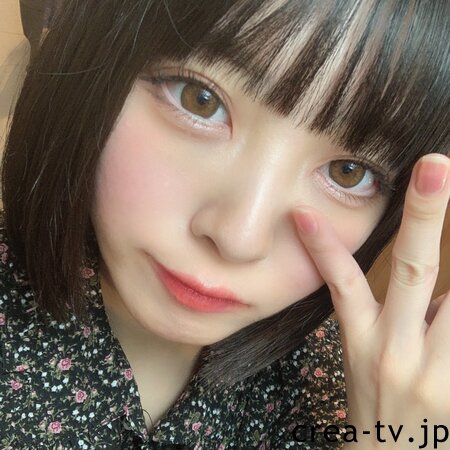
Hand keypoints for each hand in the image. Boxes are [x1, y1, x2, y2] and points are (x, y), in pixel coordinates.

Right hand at [293, 154, 449, 448]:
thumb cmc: (379, 412)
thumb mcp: (366, 363)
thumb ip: (388, 319)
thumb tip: (428, 287)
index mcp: (364, 343)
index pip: (341, 284)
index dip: (323, 247)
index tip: (306, 214)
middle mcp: (396, 352)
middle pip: (414, 272)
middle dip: (425, 217)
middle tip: (435, 169)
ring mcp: (433, 372)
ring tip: (444, 198)